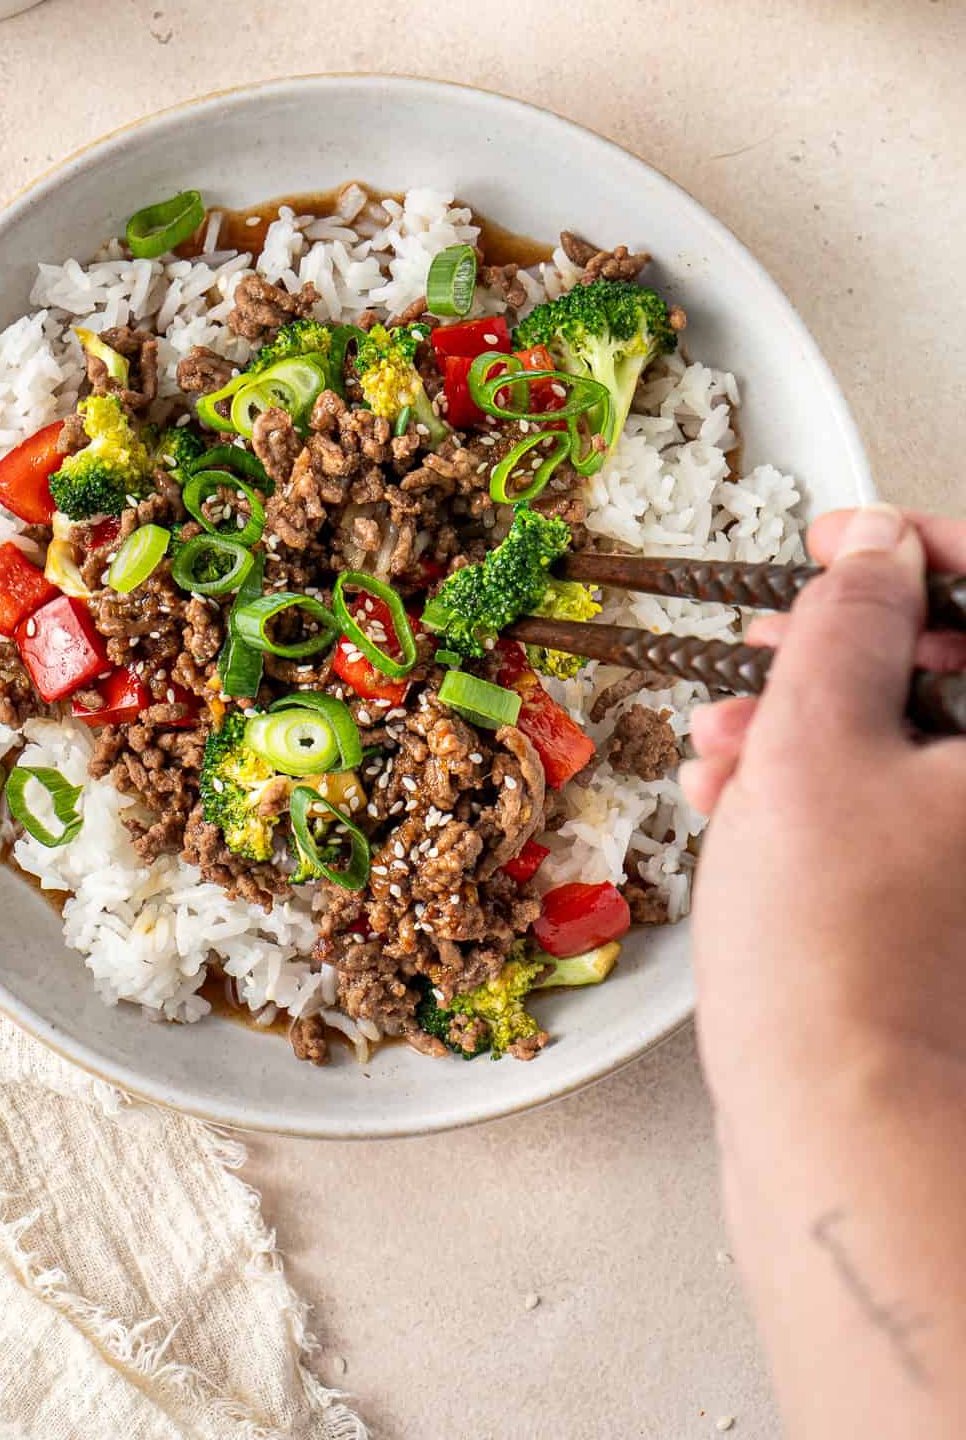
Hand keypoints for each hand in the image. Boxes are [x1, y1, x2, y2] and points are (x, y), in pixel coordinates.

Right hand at [685, 504, 965, 1107]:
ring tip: (726, 739)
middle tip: (771, 645)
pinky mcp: (940, 904)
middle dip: (844, 643)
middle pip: (950, 664)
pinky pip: (887, 806)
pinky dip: (815, 786)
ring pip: (907, 737)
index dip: (915, 547)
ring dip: (810, 717)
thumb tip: (875, 547)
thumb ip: (849, 618)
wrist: (840, 1126)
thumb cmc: (838, 953)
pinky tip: (740, 798)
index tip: (846, 543)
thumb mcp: (815, 740)